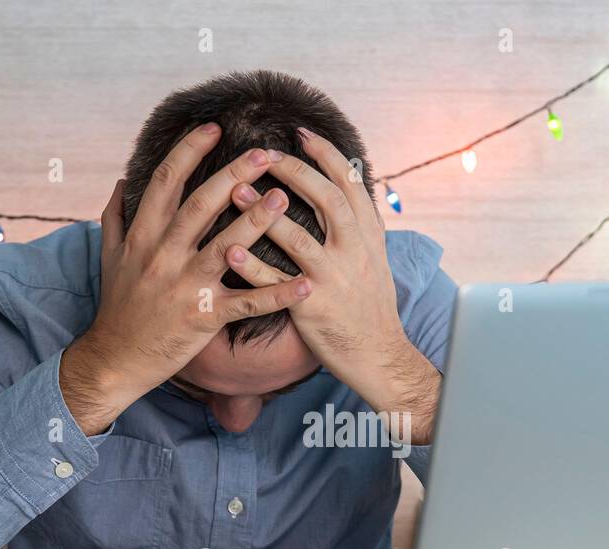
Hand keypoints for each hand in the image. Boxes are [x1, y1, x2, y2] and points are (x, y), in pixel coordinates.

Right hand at [60, 125, 311, 434]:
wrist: (114, 359)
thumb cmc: (118, 307)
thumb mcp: (108, 257)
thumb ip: (115, 217)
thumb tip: (121, 181)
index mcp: (142, 235)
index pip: (165, 181)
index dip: (189, 151)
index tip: (213, 127)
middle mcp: (163, 254)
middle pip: (201, 204)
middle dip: (233, 175)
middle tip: (265, 153)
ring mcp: (185, 286)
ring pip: (226, 246)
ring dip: (257, 221)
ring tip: (285, 197)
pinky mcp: (204, 317)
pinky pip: (246, 303)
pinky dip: (276, 294)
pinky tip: (304, 283)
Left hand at [223, 128, 440, 443]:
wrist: (380, 355)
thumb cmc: (371, 306)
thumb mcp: (375, 258)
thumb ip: (358, 222)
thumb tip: (348, 181)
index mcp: (369, 236)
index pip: (350, 184)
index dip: (326, 156)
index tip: (301, 133)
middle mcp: (355, 253)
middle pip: (327, 200)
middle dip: (295, 172)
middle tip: (263, 153)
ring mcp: (334, 280)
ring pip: (299, 239)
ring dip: (265, 213)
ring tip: (235, 190)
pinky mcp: (313, 307)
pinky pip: (277, 284)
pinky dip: (253, 267)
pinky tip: (228, 251)